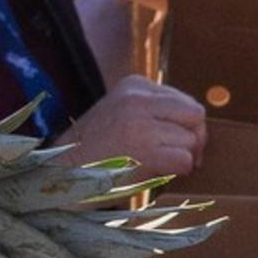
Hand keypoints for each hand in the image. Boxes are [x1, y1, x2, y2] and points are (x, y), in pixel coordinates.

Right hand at [63, 76, 205, 177]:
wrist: (61, 173)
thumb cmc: (93, 150)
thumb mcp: (120, 113)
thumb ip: (154, 111)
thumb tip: (197, 126)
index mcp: (134, 85)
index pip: (185, 101)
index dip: (186, 126)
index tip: (174, 142)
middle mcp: (138, 99)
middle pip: (195, 116)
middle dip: (194, 139)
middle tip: (181, 156)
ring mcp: (140, 122)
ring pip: (191, 140)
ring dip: (183, 158)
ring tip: (158, 165)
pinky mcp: (143, 149)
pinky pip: (184, 160)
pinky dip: (177, 172)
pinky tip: (157, 173)